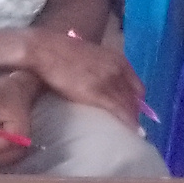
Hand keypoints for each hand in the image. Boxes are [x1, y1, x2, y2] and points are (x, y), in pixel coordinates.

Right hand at [19, 24, 151, 127]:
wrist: (46, 50)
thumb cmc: (63, 54)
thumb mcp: (91, 58)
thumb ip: (102, 69)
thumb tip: (103, 82)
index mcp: (118, 60)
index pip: (137, 86)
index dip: (137, 102)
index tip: (134, 111)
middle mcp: (117, 70)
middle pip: (134, 97)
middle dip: (135, 112)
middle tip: (132, 125)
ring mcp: (108, 81)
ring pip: (129, 105)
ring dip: (133, 119)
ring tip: (132, 132)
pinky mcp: (97, 93)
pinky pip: (119, 110)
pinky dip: (128, 122)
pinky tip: (132, 130)